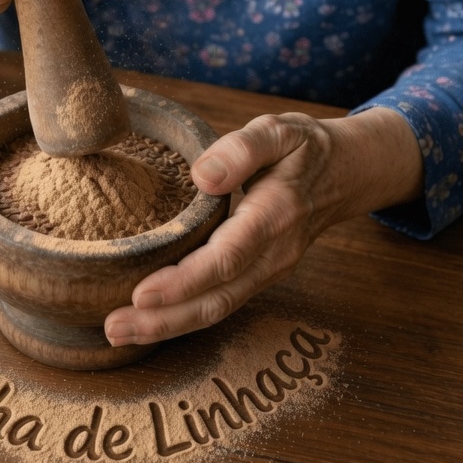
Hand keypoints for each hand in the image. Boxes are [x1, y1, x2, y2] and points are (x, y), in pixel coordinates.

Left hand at [104, 106, 422, 346]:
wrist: (348, 172)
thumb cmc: (304, 147)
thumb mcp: (278, 131)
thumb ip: (242, 149)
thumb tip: (203, 176)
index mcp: (275, 214)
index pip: (225, 258)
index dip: (183, 281)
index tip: (141, 292)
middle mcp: (274, 252)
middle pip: (217, 298)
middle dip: (165, 318)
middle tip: (113, 326)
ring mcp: (270, 268)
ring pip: (219, 307)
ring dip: (170, 324)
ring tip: (120, 331)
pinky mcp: (261, 272)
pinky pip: (224, 301)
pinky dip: (186, 316)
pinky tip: (152, 318)